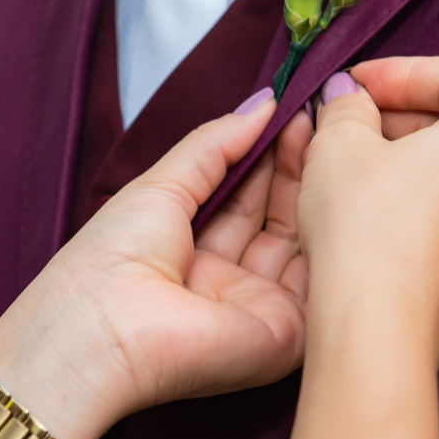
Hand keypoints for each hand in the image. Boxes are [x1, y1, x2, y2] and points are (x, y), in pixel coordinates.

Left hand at [0, 89, 313, 438]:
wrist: (104, 326)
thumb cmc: (111, 259)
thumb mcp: (163, 182)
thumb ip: (214, 144)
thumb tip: (261, 104)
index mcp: (192, 252)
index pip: (245, 197)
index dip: (269, 155)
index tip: (292, 111)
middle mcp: (228, 282)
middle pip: (277, 216)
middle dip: (295, 165)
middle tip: (316, 117)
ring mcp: (259, 307)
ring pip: (301, 241)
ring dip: (313, 188)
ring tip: (325, 135)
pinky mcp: (286, 333)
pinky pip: (319, 277)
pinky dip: (329, 229)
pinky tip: (334, 183)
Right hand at [299, 55, 438, 366]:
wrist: (378, 333)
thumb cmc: (364, 228)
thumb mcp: (337, 144)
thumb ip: (347, 107)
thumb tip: (349, 100)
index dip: (406, 71)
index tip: (359, 87)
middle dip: (406, 120)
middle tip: (349, 129)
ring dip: (416, 172)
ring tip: (358, 183)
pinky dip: (425, 222)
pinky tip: (378, 235)